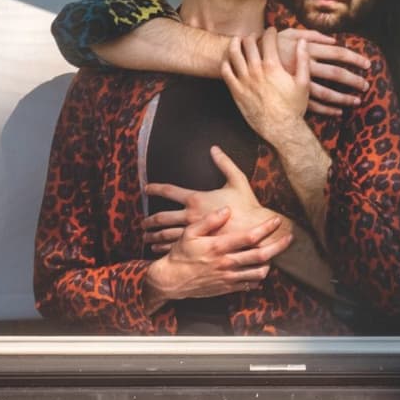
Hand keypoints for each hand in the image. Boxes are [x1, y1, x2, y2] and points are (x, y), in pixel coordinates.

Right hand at [144, 204, 292, 303]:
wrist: (171, 280)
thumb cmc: (180, 254)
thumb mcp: (190, 232)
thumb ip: (209, 220)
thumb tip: (226, 210)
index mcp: (219, 247)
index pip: (249, 237)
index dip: (266, 228)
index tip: (276, 220)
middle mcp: (227, 263)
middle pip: (260, 255)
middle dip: (278, 246)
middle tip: (289, 238)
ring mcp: (228, 277)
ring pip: (258, 272)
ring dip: (270, 263)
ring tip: (275, 254)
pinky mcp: (226, 288)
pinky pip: (248, 284)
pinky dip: (257, 278)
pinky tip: (260, 270)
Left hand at [145, 145, 262, 255]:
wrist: (258, 230)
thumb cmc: (248, 205)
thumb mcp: (238, 180)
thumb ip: (224, 163)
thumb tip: (214, 148)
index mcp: (197, 198)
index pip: (169, 191)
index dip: (156, 188)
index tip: (146, 188)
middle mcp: (191, 215)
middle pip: (162, 218)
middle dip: (149, 221)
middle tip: (142, 224)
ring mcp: (194, 233)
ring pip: (166, 235)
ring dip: (154, 237)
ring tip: (146, 239)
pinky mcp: (200, 246)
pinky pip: (177, 248)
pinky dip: (165, 249)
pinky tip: (159, 251)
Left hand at [221, 29, 311, 144]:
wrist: (280, 128)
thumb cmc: (294, 107)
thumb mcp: (303, 82)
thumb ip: (303, 60)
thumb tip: (302, 42)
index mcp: (272, 66)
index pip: (268, 40)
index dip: (271, 32)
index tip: (272, 30)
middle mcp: (256, 70)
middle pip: (248, 43)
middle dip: (252, 35)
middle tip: (255, 35)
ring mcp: (244, 80)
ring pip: (234, 54)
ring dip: (235, 43)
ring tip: (238, 40)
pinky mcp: (236, 91)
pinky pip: (225, 71)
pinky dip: (226, 62)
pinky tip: (230, 60)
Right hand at [271, 27, 368, 116]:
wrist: (246, 63)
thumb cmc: (271, 46)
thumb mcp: (289, 34)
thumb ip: (311, 35)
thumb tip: (332, 39)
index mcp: (307, 50)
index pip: (337, 53)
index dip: (354, 58)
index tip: (367, 64)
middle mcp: (304, 66)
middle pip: (335, 74)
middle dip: (353, 80)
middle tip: (367, 85)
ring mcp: (297, 83)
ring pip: (326, 92)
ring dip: (343, 97)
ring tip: (357, 101)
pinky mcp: (291, 96)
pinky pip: (313, 105)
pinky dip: (327, 109)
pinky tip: (338, 111)